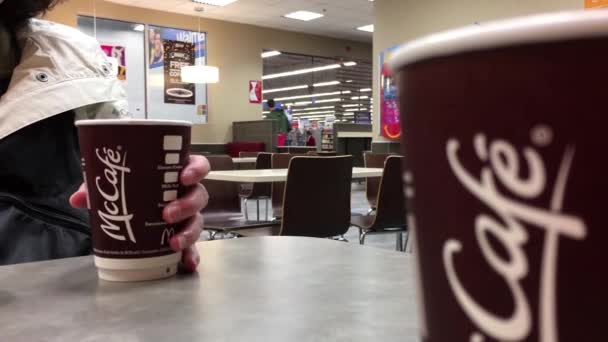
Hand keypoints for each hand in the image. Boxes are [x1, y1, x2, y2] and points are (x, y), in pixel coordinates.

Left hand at [70, 155, 210, 272]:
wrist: (124, 207)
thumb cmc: (126, 186)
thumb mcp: (111, 183)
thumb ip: (96, 186)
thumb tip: (78, 199)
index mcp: (175, 173)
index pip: (198, 166)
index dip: (196, 170)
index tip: (183, 177)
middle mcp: (186, 193)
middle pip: (199, 195)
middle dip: (187, 205)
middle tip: (167, 214)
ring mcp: (187, 216)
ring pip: (198, 221)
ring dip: (189, 232)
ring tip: (173, 243)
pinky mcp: (182, 236)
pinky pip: (193, 246)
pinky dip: (192, 256)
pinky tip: (187, 264)